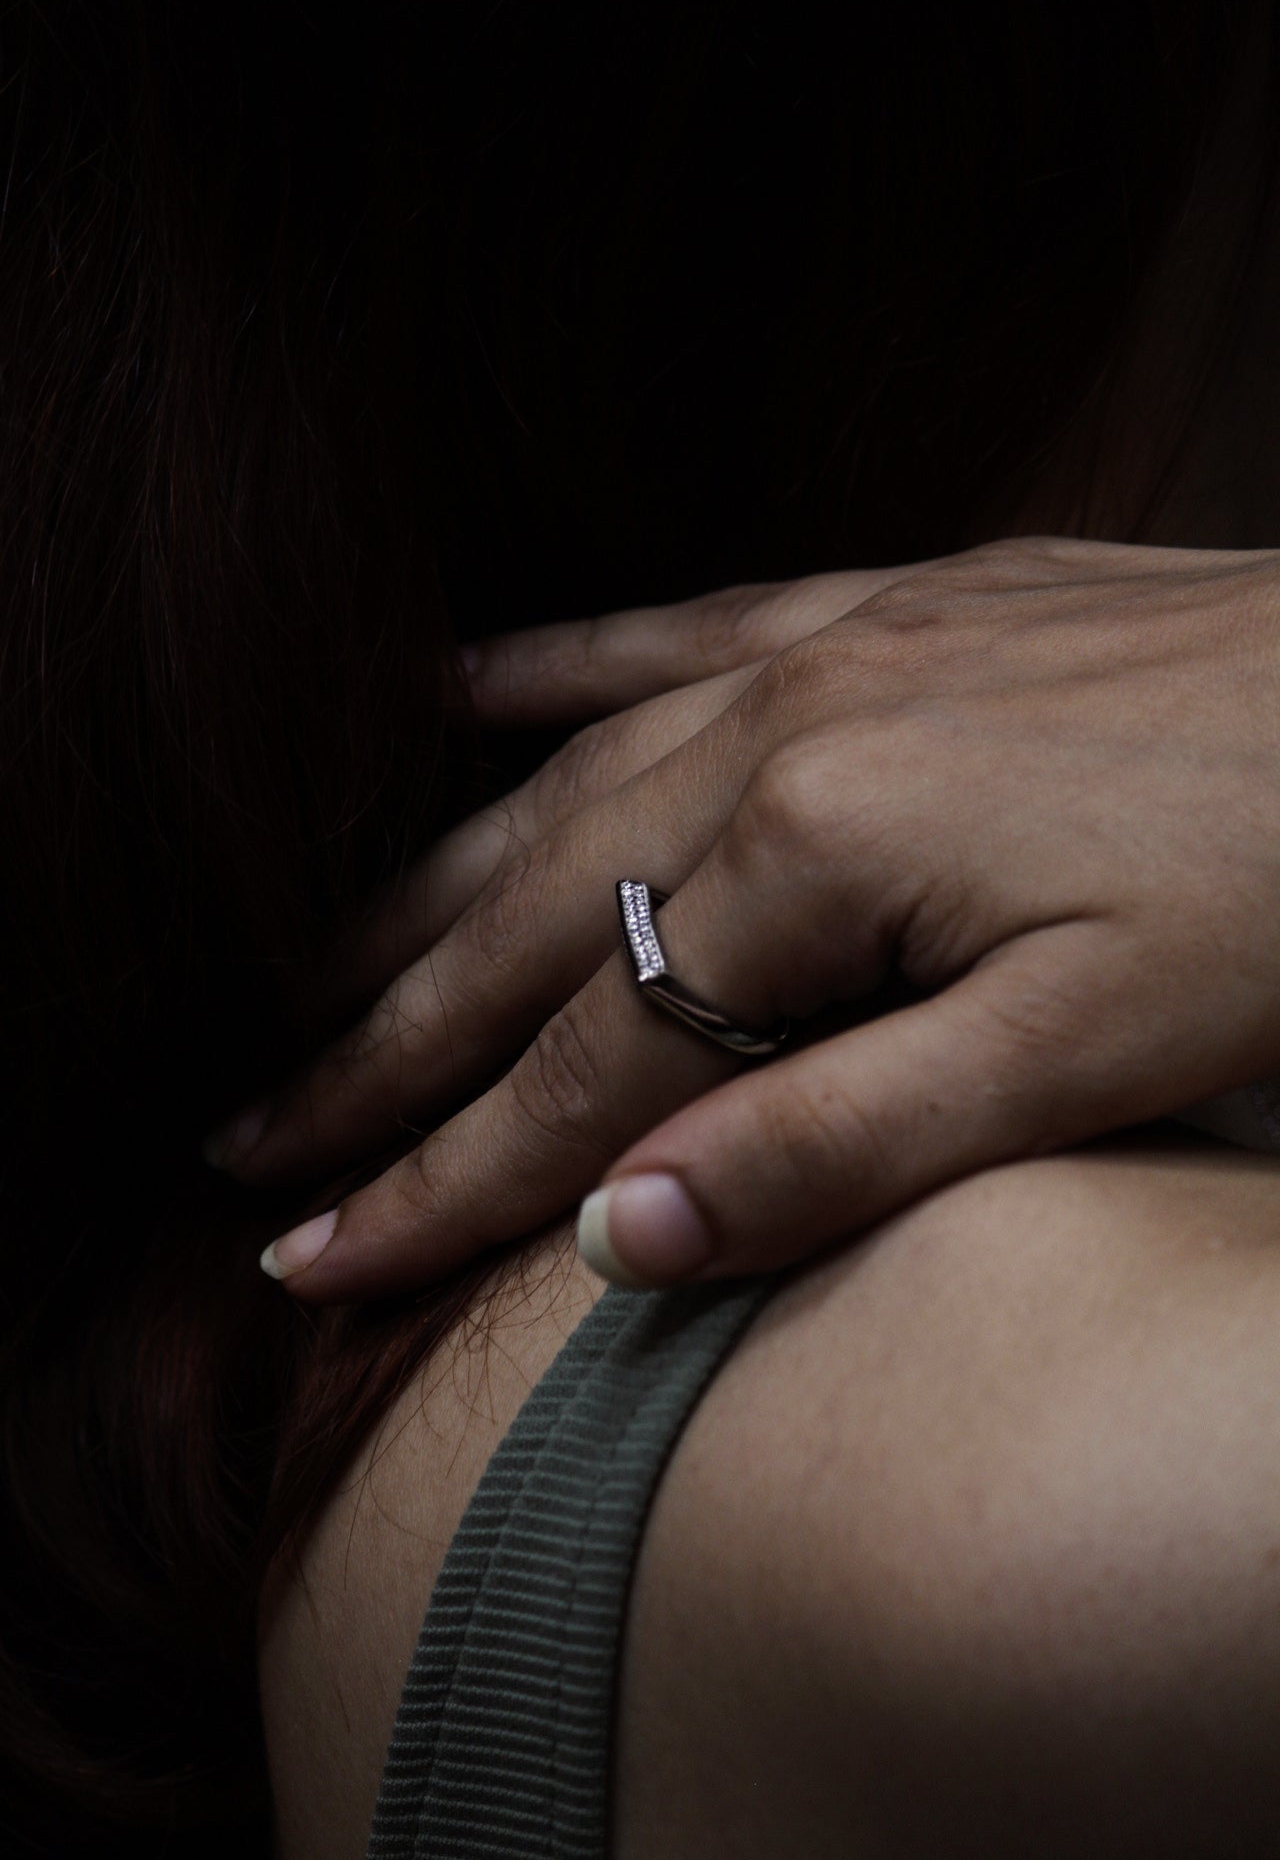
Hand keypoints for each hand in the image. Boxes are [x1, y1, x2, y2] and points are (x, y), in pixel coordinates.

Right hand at [205, 537, 1279, 1297]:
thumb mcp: (1084, 1050)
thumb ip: (840, 1142)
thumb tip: (615, 1235)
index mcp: (815, 849)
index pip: (577, 1063)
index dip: (436, 1180)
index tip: (308, 1257)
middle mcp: (776, 726)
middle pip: (523, 926)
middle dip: (379, 1053)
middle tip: (247, 1136)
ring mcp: (821, 645)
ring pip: (561, 788)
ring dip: (422, 895)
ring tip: (308, 972)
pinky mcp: (881, 601)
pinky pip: (664, 630)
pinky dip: (546, 672)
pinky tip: (449, 685)